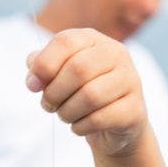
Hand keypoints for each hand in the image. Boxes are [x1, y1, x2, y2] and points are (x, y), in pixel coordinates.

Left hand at [25, 28, 147, 156]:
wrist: (114, 126)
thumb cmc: (81, 95)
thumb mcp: (58, 76)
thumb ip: (42, 67)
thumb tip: (33, 73)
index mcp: (94, 40)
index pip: (66, 41)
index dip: (44, 64)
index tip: (32, 86)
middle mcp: (117, 54)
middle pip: (78, 69)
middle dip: (54, 92)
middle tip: (48, 105)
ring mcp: (130, 81)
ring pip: (90, 96)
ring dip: (67, 112)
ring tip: (65, 115)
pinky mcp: (135, 109)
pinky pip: (100, 119)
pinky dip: (81, 126)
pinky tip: (79, 126)